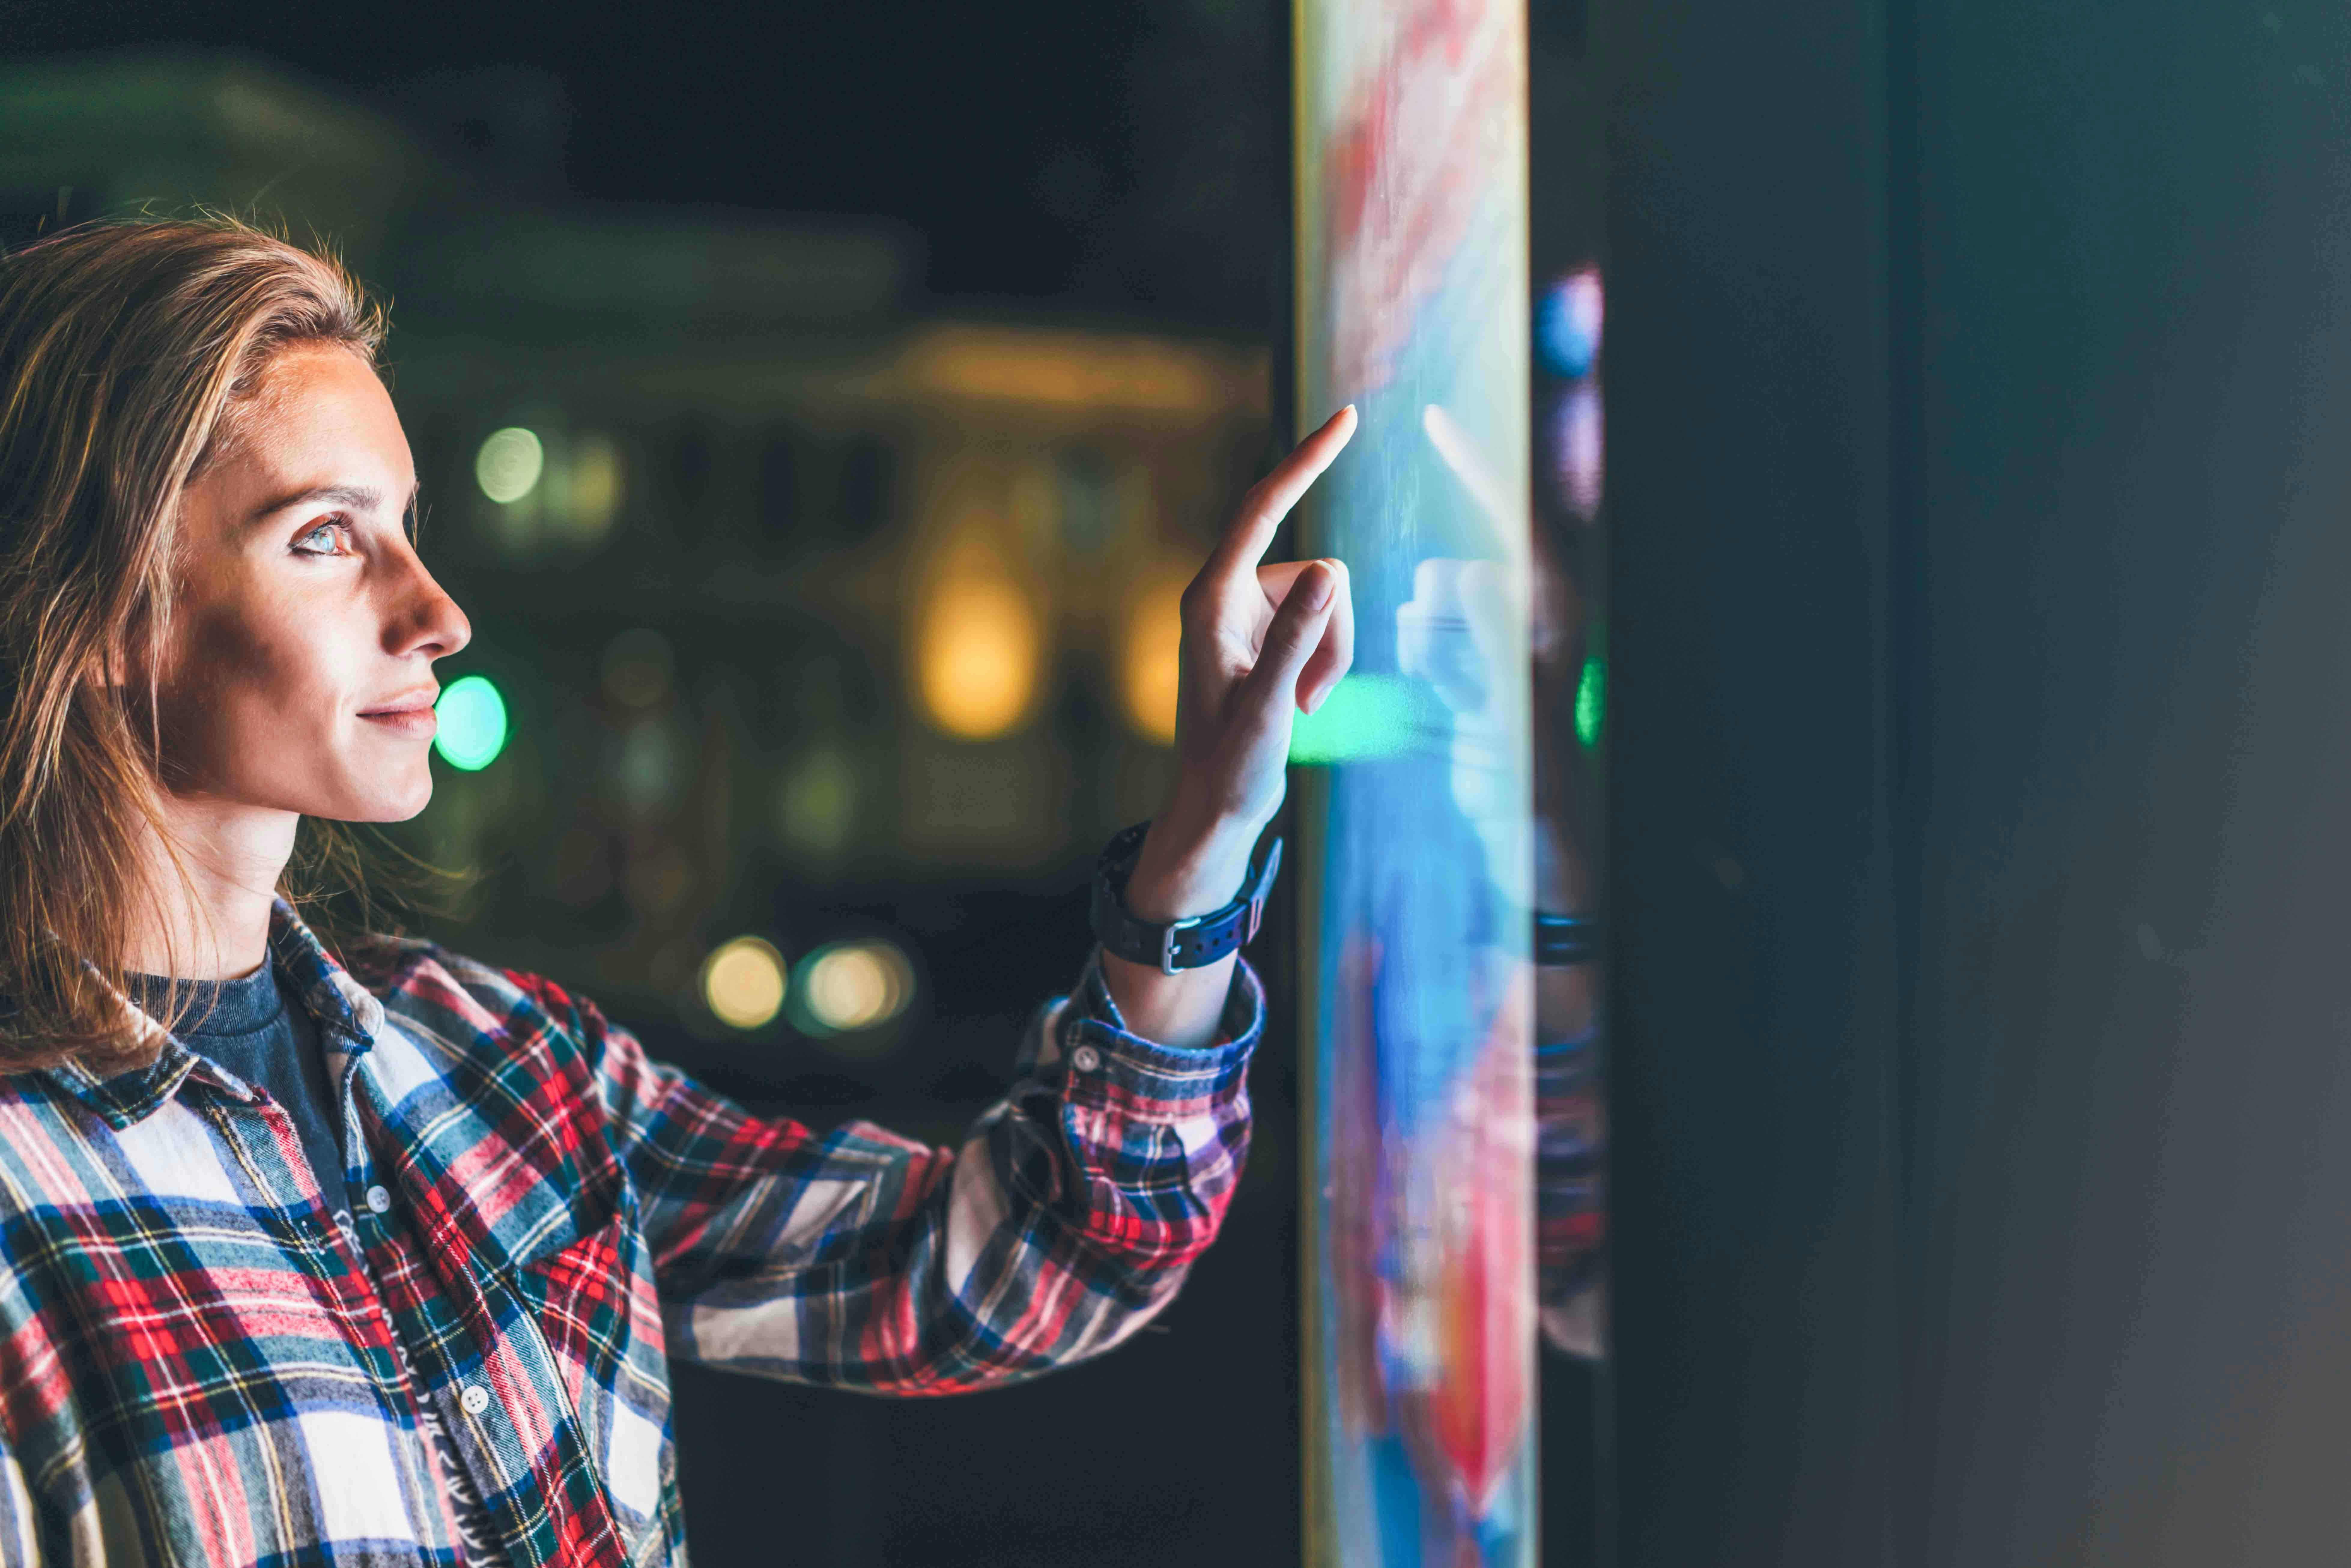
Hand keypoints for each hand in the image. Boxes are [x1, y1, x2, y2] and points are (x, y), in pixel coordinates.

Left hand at [1126, 406, 1358, 920]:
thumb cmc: (1230, 766)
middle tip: (1311, 697)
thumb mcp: (1268, 706)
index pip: (1263, 508)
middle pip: (1314, 571)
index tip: (1346, 419)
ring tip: (1303, 707)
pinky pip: (1323, 624)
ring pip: (1327, 600)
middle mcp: (1227, 596)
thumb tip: (1329, 572)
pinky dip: (1327, 662)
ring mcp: (1249, 616)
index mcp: (1211, 599)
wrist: (1217, 807)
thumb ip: (1296, 639)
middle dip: (1333, 628)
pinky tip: (1302, 706)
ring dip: (1332, 653)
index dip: (1306, 461)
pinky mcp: (1269, 636)